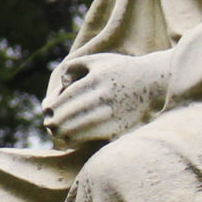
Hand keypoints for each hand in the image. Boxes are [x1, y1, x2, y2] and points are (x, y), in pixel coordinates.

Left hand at [43, 52, 168, 146]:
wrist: (154, 82)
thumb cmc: (120, 69)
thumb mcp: (96, 60)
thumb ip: (72, 67)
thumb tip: (60, 87)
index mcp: (94, 82)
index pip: (61, 102)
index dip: (50, 110)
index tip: (47, 111)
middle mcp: (102, 99)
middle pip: (65, 121)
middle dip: (53, 124)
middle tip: (51, 125)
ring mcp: (112, 117)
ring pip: (75, 134)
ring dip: (64, 135)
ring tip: (61, 133)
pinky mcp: (120, 131)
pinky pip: (92, 141)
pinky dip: (81, 141)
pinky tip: (77, 137)